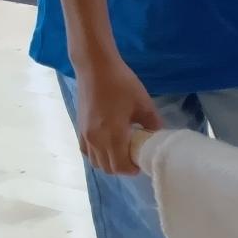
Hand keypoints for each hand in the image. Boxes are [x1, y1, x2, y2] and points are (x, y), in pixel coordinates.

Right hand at [74, 54, 162, 175]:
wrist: (95, 68)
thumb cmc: (122, 84)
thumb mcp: (144, 104)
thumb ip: (152, 123)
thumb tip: (158, 135)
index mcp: (112, 135)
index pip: (119, 166)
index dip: (131, 170)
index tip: (142, 163)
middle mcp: (95, 139)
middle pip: (106, 167)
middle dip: (121, 167)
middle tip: (134, 158)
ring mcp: (85, 134)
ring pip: (94, 161)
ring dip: (108, 161)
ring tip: (122, 151)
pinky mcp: (79, 127)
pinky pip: (86, 150)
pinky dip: (96, 154)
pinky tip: (108, 144)